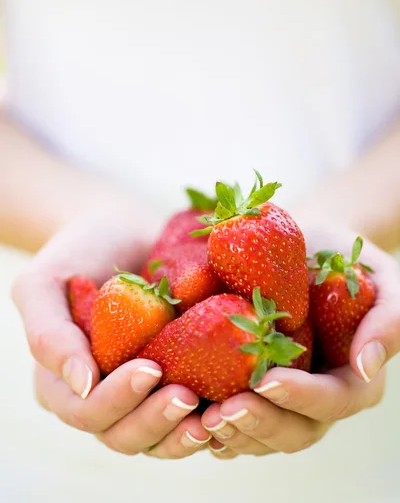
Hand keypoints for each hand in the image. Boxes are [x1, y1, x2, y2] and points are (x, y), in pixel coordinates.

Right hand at [12, 210, 209, 458]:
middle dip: (155, 421)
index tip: (149, 368)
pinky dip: (210, 417)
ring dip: (184, 433)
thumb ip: (49, 334)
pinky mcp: (173, 378)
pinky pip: (189, 414)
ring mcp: (139, 392)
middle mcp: (101, 396)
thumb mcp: (43, 283)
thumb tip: (82, 385)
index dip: (116, 400)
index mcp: (62, 383)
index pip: (87, 412)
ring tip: (213, 416)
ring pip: (159, 437)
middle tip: (186, 396)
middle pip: (124, 435)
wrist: (122, 229)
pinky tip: (233, 404)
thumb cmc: (77, 251)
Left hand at [201, 226, 399, 458]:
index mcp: (352, 380)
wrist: (307, 246)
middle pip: (293, 432)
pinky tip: (188, 411)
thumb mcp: (383, 281)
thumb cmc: (348, 260)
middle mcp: (317, 399)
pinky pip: (236, 419)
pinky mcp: (253, 389)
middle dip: (258, 424)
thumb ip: (387, 322)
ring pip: (261, 436)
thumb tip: (366, 365)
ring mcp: (284, 398)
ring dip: (231, 433)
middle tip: (222, 412)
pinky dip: (213, 423)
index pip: (331, 402)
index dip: (299, 397)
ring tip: (201, 417)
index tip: (265, 380)